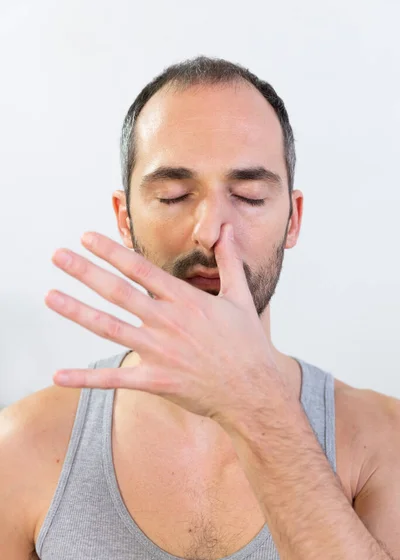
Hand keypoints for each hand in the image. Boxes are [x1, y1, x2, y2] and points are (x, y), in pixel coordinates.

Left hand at [45, 223, 278, 425]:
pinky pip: (115, 379)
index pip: (141, 268)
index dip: (111, 251)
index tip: (88, 238)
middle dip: (85, 271)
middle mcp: (167, 322)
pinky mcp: (155, 381)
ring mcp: (159, 352)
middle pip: (118, 292)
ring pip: (110, 328)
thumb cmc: (247, 344)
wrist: (254, 391)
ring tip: (50, 297)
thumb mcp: (241, 297)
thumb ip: (230, 261)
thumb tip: (227, 230)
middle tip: (58, 256)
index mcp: (185, 300)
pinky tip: (58, 375)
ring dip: (77, 311)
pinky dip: (86, 378)